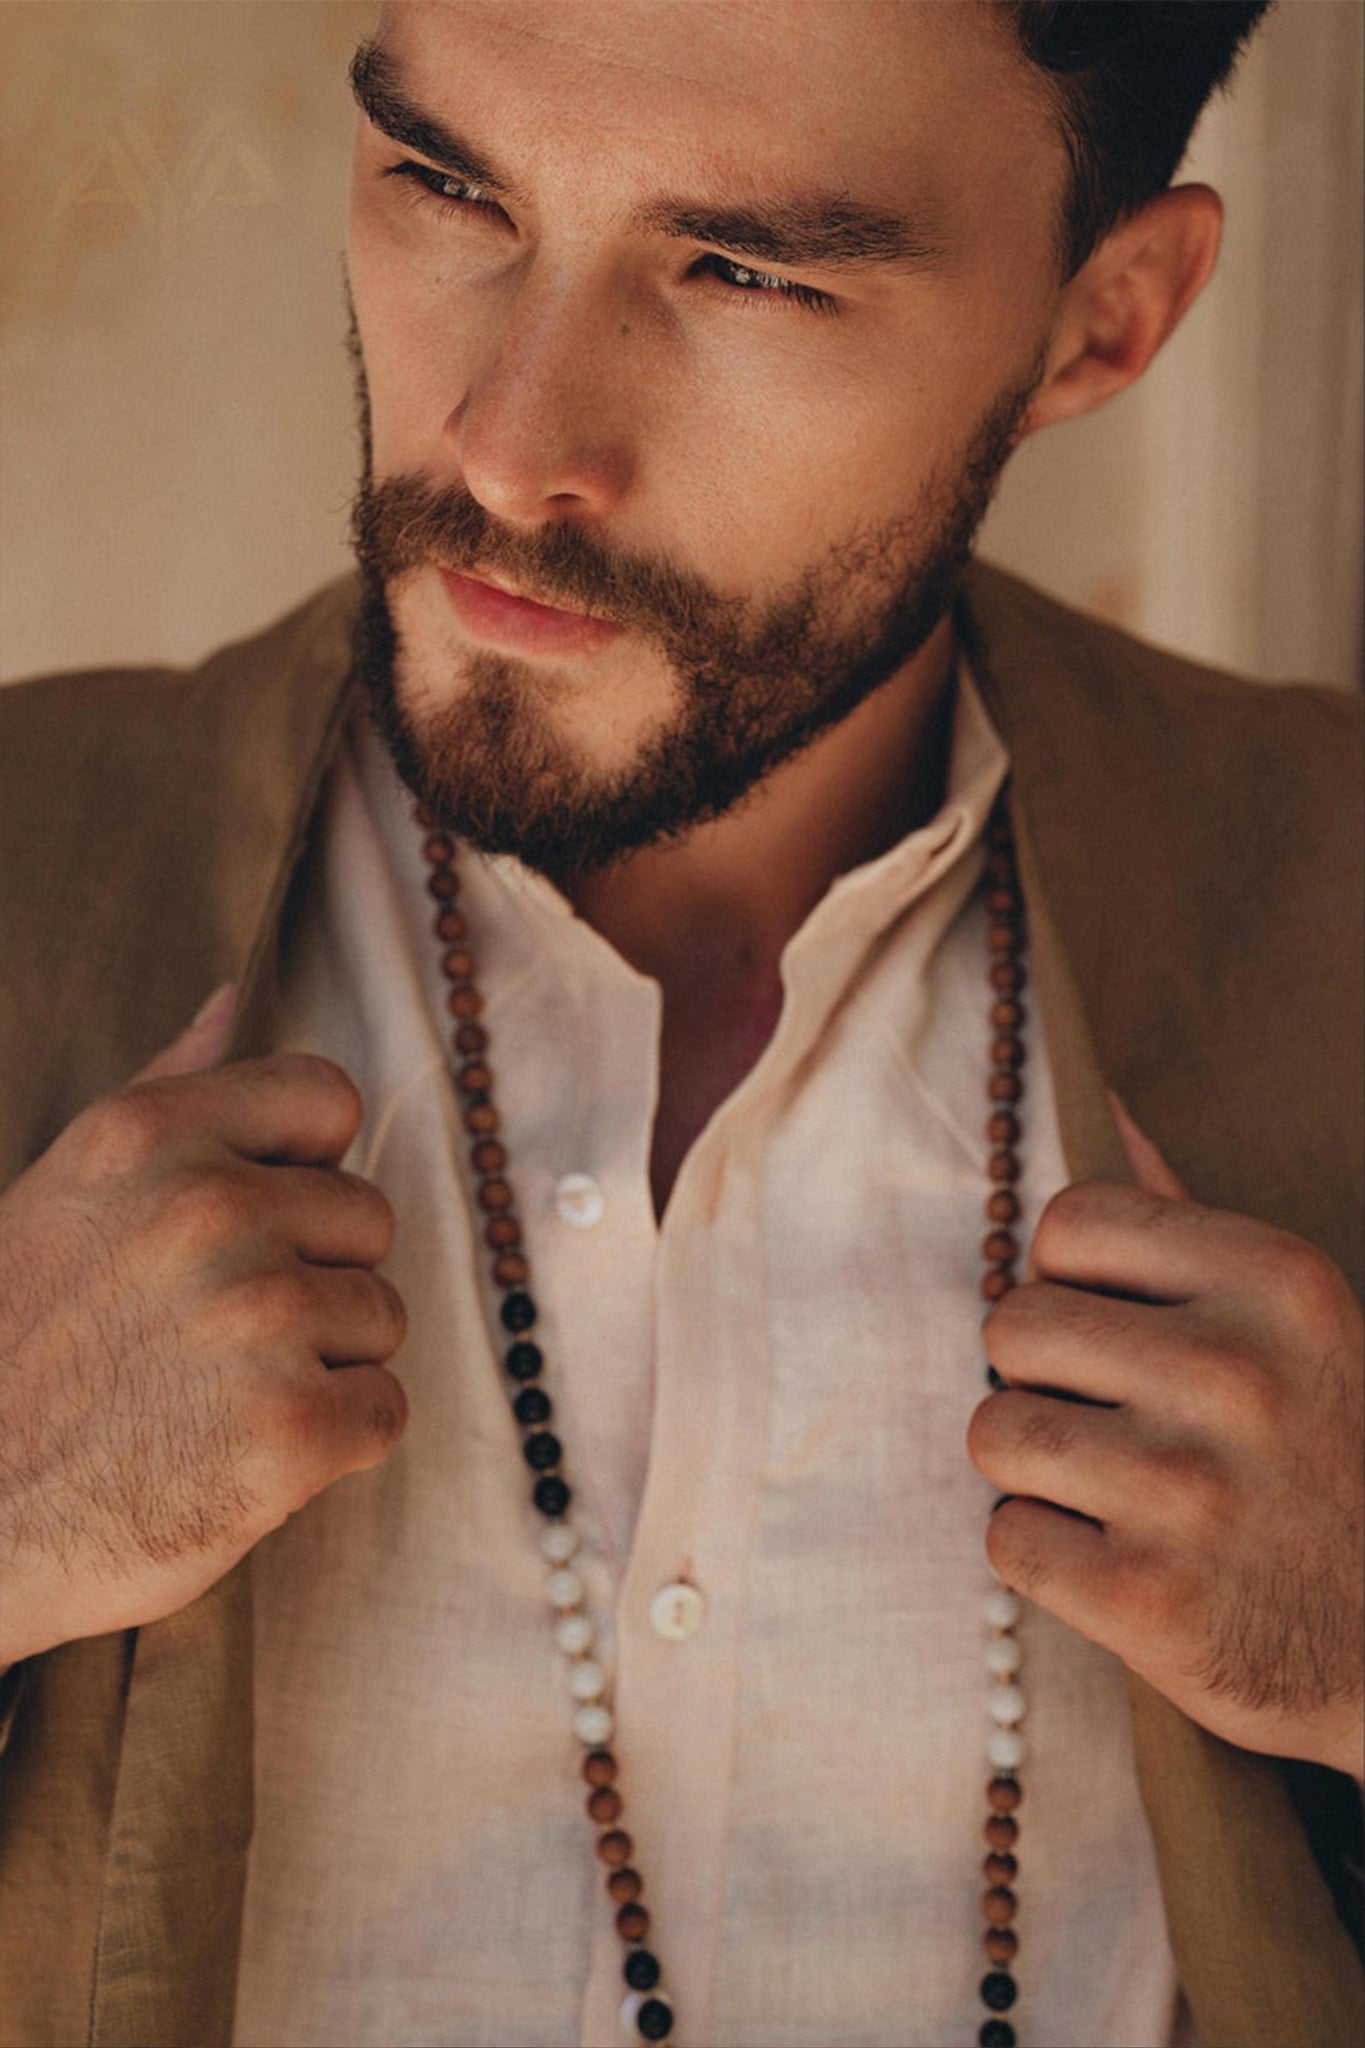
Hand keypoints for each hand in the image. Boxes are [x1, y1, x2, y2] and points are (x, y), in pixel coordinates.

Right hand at [0, 987, 407, 1665]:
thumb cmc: (14, 1356)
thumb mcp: (65, 1191)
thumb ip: (165, 1090)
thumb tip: (233, 1000)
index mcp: (150, 1136)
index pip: (326, 1099)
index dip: (309, 1164)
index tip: (261, 1221)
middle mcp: (209, 1210)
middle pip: (366, 1215)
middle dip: (313, 1274)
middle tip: (216, 1336)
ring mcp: (257, 1320)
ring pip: (379, 1317)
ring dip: (322, 1362)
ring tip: (217, 1396)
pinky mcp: (291, 1431)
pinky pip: (384, 1410)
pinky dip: (331, 1444)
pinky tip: (242, 1456)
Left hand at [967, 1095, 1363, 1778]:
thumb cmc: (1325, 1462)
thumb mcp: (1296, 1326)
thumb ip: (1190, 1223)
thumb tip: (1104, 1107)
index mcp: (1277, 1282)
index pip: (1068, 1221)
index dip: (1072, 1280)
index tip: (1119, 1332)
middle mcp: (1237, 1374)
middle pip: (1012, 1323)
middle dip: (1043, 1378)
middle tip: (1115, 1424)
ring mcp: (1192, 1492)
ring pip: (994, 1432)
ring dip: (1035, 1470)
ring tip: (1113, 1493)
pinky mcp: (1150, 1600)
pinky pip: (1005, 1539)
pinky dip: (1045, 1557)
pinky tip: (1119, 1564)